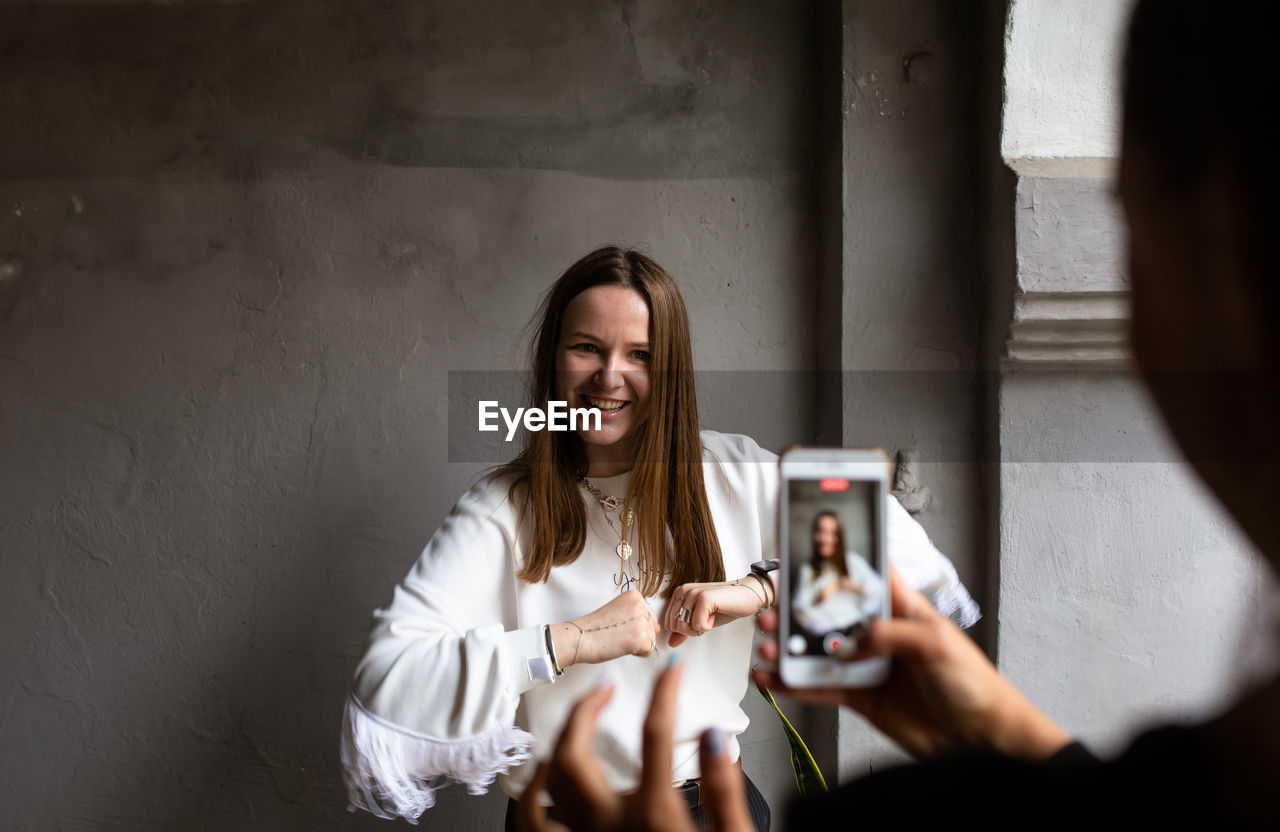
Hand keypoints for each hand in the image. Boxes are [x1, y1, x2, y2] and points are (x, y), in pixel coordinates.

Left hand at [516, 660, 753, 831]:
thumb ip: (725, 789)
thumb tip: (715, 736)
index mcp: (653, 815)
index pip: (655, 733)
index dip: (665, 692)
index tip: (673, 672)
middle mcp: (609, 826)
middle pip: (575, 753)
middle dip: (583, 711)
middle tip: (602, 692)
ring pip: (545, 789)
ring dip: (553, 750)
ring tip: (570, 727)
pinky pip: (536, 827)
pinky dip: (533, 799)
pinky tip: (544, 782)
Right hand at [552, 590, 660, 667]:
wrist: (580, 638)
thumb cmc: (595, 628)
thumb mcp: (618, 612)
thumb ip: (638, 615)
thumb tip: (658, 628)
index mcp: (635, 595)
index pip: (647, 615)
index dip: (632, 625)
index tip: (617, 625)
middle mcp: (641, 605)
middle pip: (651, 627)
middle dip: (637, 634)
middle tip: (617, 633)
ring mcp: (642, 621)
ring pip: (651, 639)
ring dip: (637, 645)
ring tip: (618, 639)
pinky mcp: (642, 638)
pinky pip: (649, 651)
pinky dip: (637, 654)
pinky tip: (621, 646)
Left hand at [665, 577, 767, 647]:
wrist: (747, 595)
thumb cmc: (726, 605)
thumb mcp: (701, 619)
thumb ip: (684, 629)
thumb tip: (671, 642)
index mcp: (680, 593)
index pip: (668, 622)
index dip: (684, 630)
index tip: (699, 622)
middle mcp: (684, 591)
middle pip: (674, 626)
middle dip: (690, 630)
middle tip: (705, 621)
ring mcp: (694, 593)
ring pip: (683, 626)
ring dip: (699, 629)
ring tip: (710, 618)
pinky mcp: (705, 597)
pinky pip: (697, 624)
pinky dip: (706, 627)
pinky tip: (714, 617)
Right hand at [752, 569, 1070, 759]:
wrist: (983, 739)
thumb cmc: (975, 684)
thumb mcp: (935, 643)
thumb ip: (887, 635)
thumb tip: (849, 642)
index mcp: (903, 609)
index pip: (865, 578)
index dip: (839, 564)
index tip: (807, 554)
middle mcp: (882, 634)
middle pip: (832, 615)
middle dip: (800, 611)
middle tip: (774, 610)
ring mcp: (869, 665)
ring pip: (820, 651)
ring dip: (790, 647)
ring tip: (767, 645)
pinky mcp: (862, 696)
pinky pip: (821, 687)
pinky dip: (795, 684)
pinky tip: (774, 678)